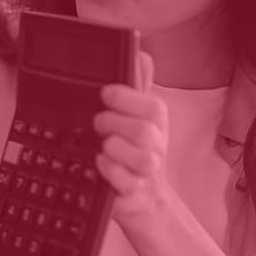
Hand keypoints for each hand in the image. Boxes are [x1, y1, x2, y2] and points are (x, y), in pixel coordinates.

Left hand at [93, 52, 176, 227]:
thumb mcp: (136, 119)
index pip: (154, 107)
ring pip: (143, 158)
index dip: (128, 97)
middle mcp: (156, 149)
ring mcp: (148, 174)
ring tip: (103, 146)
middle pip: (146, 131)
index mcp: (156, 127)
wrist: (143, 201)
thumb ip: (137, 89)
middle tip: (98, 122)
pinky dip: (111, 172)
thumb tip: (142, 54)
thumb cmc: (136, 154)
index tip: (105, 93)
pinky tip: (101, 165)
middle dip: (116, 123)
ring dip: (116, 148)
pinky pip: (129, 183)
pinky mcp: (137, 196)